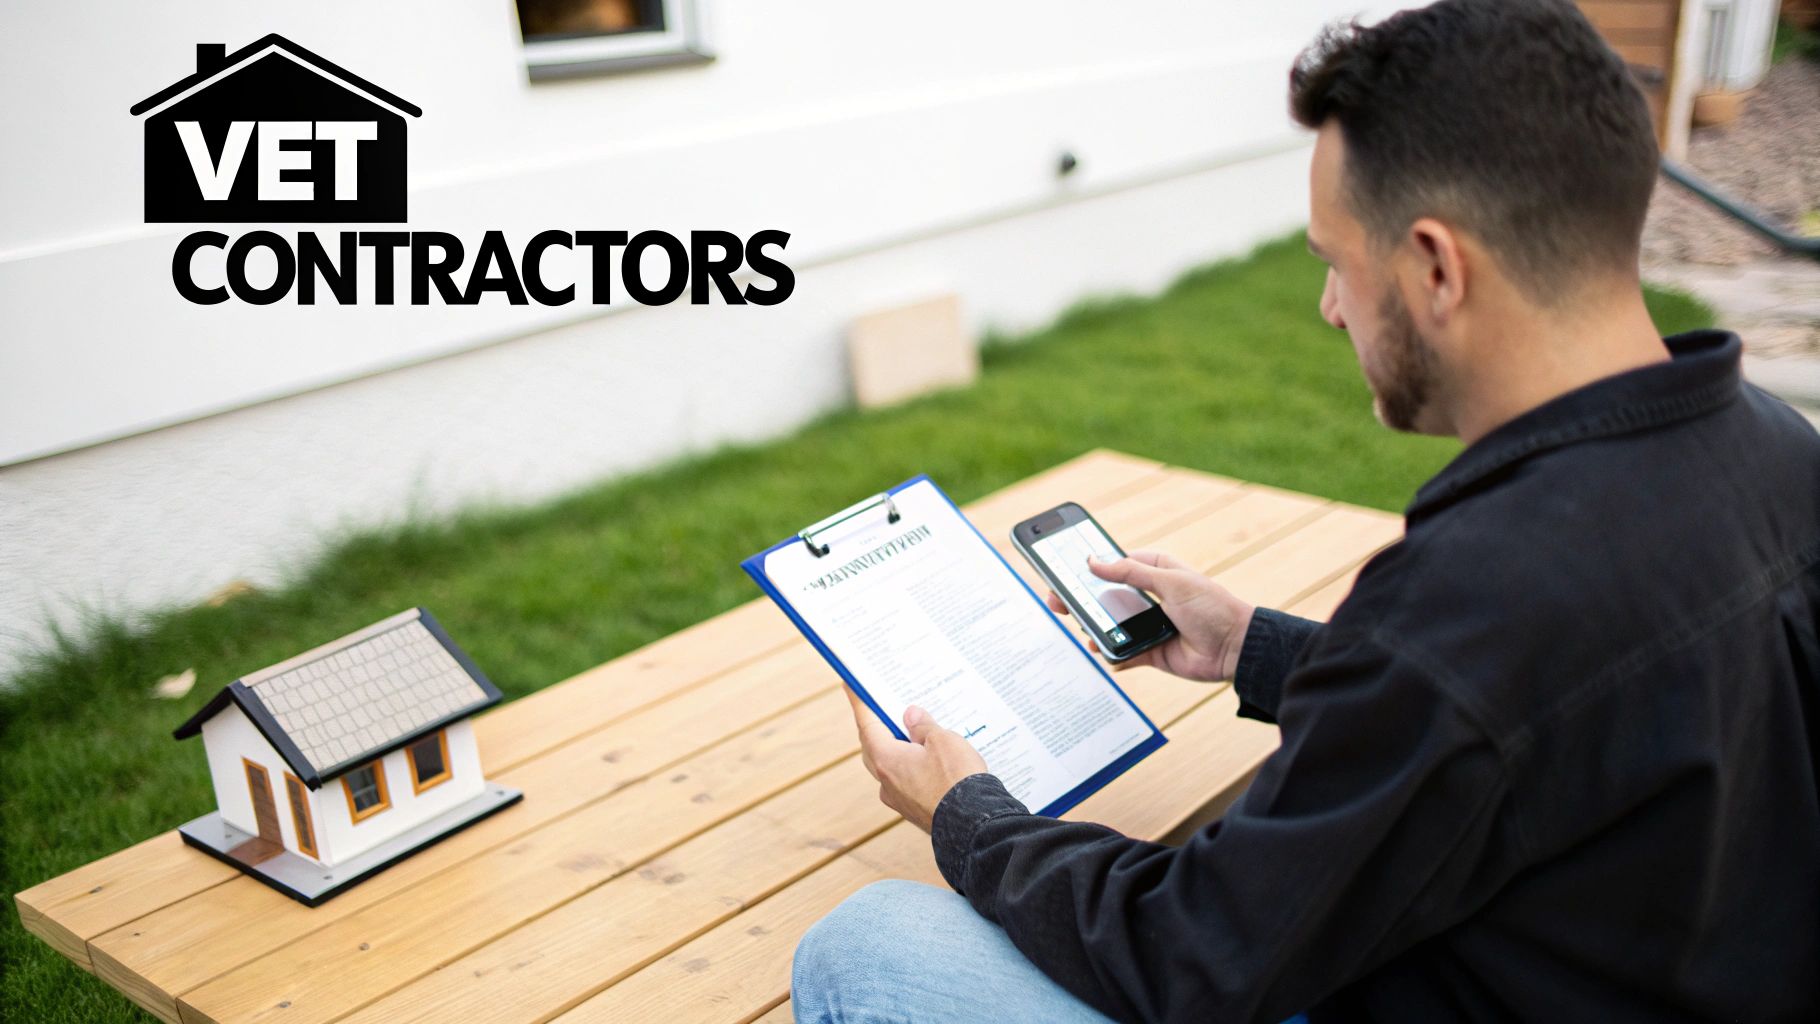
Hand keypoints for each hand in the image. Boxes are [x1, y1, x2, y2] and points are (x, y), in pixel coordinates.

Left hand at [846, 688, 988, 832]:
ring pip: (891, 766)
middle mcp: (886, 781)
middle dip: (879, 725)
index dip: (860, 702)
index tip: (851, 686)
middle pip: (875, 746)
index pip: (867, 723)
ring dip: (898, 748)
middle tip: (885, 706)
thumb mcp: (943, 741)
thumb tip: (910, 716)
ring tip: (915, 731)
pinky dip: (911, 767)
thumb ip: (924, 726)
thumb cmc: (957, 780)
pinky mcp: (914, 810)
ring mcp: (899, 799)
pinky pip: (906, 782)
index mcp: (886, 759)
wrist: (973, 826)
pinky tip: (929, 760)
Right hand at [1045, 549, 1254, 681]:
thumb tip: (1095, 562)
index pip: (1117, 565)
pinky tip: (1100, 651)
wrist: (1236, 649)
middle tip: (1058, 602)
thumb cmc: (1211, 607)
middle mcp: (1150, 599)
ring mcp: (1149, 626)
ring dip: (1095, 628)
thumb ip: (1130, 572)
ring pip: (1111, 626)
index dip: (1093, 568)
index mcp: (1156, 573)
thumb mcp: (1170, 581)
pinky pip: (1124, 653)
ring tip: (1079, 628)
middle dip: (1083, 601)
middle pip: (1107, 598)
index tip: (1067, 569)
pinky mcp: (1150, 652)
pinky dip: (1112, 654)